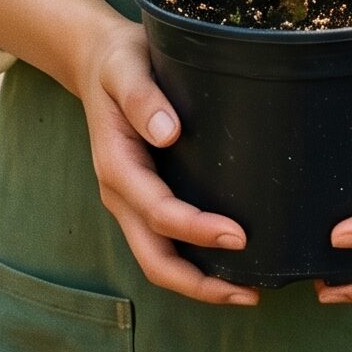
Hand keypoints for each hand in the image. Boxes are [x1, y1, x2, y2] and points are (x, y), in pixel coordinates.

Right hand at [75, 16, 258, 307]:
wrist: (98, 60)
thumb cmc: (118, 61)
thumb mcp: (126, 68)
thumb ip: (143, 97)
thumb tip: (168, 132)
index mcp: (117, 166)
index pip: (159, 212)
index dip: (197, 230)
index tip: (239, 235)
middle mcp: (122, 193)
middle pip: (156, 258)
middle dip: (200, 283)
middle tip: (253, 292)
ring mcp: (131, 201)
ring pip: (160, 259)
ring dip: (200, 282)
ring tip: (250, 291)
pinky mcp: (144, 198)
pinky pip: (166, 242)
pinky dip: (195, 261)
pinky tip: (231, 262)